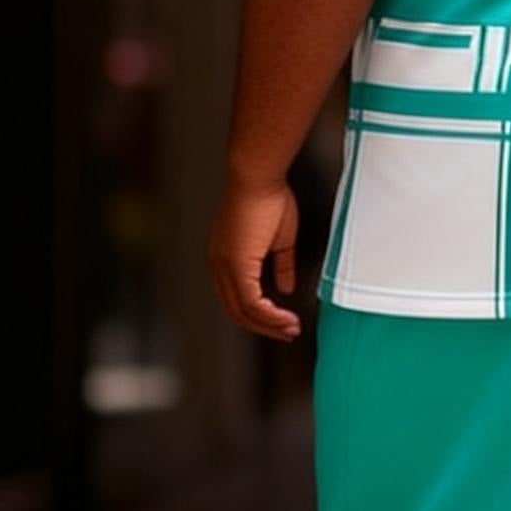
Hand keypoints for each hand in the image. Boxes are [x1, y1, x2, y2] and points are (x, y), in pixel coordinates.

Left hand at [208, 177, 301, 340]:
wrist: (258, 177)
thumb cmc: (269, 197)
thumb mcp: (280, 239)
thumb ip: (281, 266)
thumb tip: (286, 287)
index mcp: (225, 257)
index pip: (237, 297)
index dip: (259, 314)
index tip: (282, 321)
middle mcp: (219, 265)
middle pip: (236, 310)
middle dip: (264, 326)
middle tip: (287, 333)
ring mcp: (224, 265)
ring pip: (242, 310)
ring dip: (269, 324)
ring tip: (291, 330)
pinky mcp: (235, 264)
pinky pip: (250, 301)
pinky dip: (268, 315)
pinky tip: (285, 318)